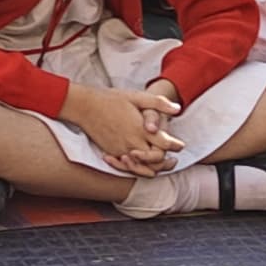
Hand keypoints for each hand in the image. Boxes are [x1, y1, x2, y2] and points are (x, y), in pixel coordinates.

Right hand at [57, 83, 183, 175]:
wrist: (85, 107)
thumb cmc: (111, 99)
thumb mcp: (137, 96)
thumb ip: (158, 103)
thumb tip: (177, 108)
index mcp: (140, 129)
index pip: (164, 144)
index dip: (175, 146)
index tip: (180, 145)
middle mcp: (131, 142)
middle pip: (155, 160)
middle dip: (166, 161)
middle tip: (174, 160)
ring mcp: (121, 150)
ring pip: (142, 168)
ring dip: (153, 168)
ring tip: (161, 165)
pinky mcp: (112, 153)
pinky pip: (127, 167)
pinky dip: (137, 169)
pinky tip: (141, 164)